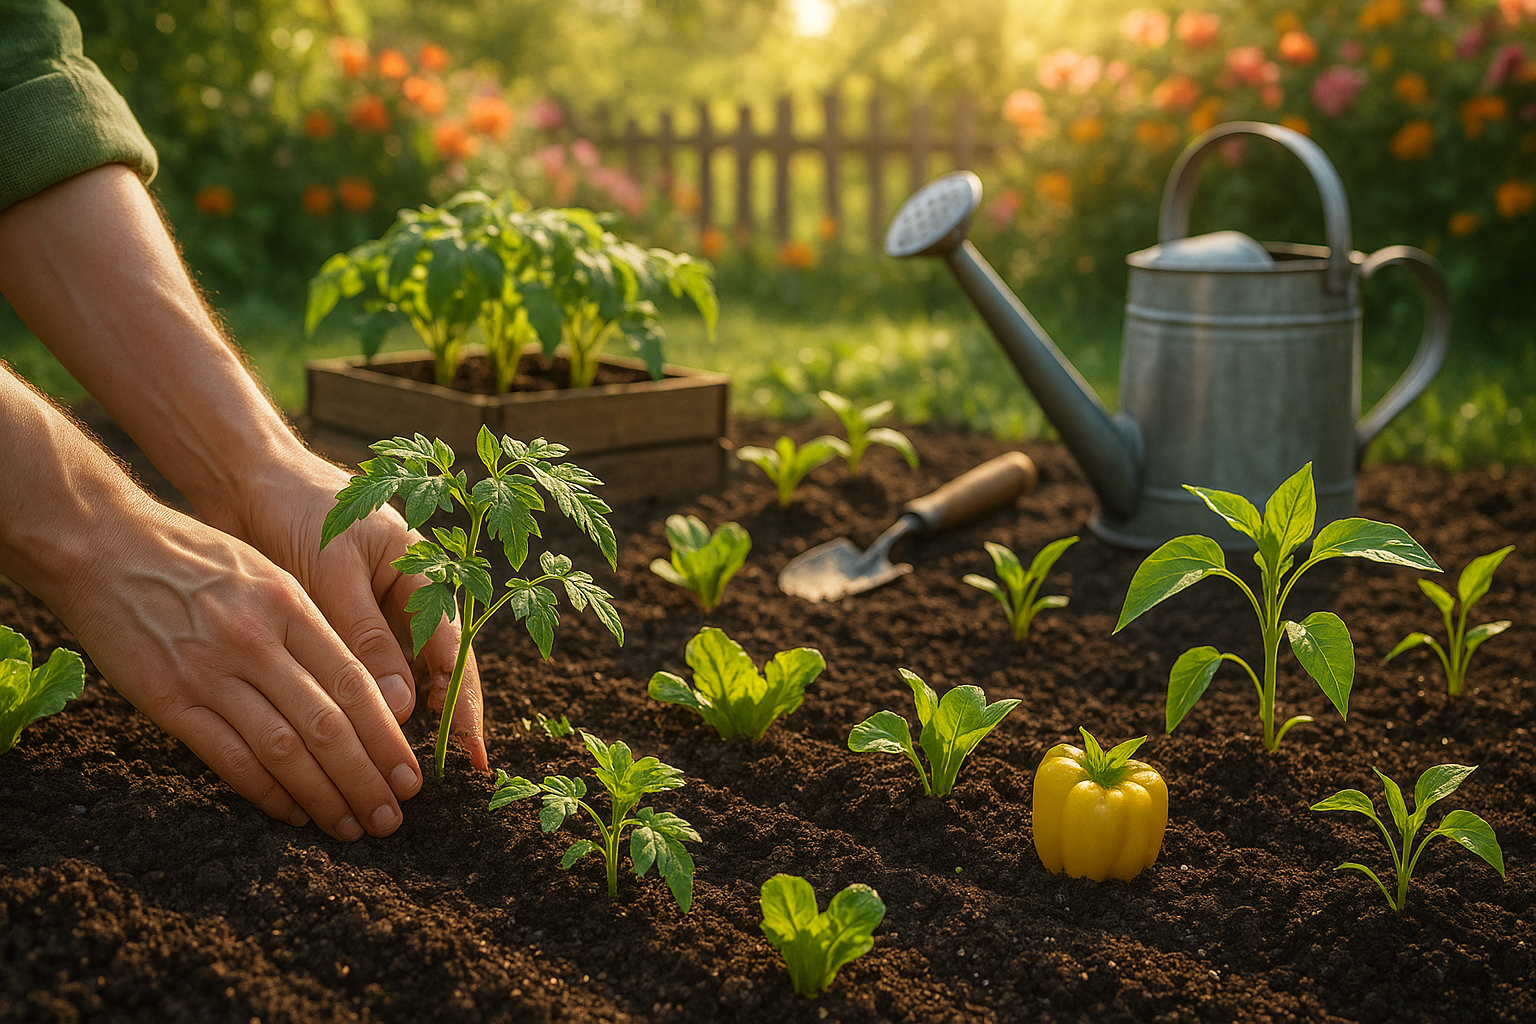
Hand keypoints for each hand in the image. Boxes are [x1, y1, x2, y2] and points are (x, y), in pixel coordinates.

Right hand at [60, 500, 422, 839]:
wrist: (102, 546)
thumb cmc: (195, 557)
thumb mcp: (269, 574)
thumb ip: (313, 627)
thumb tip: (365, 688)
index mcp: (290, 608)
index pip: (354, 685)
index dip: (387, 738)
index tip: (410, 775)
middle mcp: (256, 643)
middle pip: (327, 725)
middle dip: (367, 778)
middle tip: (392, 816)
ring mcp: (208, 674)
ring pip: (282, 750)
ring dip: (324, 796)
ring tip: (353, 826)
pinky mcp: (165, 701)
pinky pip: (227, 758)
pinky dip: (266, 792)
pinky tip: (294, 813)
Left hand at [214, 451, 488, 773]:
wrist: (251, 480)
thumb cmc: (298, 509)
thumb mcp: (334, 572)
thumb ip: (367, 637)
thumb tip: (403, 707)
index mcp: (425, 573)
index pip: (453, 650)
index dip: (462, 705)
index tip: (468, 755)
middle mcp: (412, 598)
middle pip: (440, 671)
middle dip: (444, 724)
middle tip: (447, 778)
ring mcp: (381, 613)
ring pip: (405, 678)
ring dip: (404, 723)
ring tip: (401, 773)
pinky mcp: (348, 624)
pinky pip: (367, 674)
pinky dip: (367, 708)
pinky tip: (363, 743)